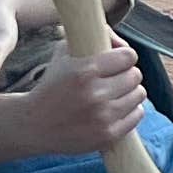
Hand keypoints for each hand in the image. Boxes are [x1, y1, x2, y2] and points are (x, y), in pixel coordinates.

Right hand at [1, 48, 148, 163]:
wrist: (33, 125)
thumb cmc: (51, 85)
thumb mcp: (63, 54)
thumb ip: (91, 36)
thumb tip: (120, 40)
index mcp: (84, 71)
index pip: (128, 56)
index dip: (125, 56)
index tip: (119, 60)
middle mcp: (95, 94)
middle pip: (135, 75)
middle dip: (127, 74)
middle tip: (116, 78)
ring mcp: (103, 117)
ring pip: (139, 94)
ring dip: (130, 92)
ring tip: (115, 93)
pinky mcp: (107, 135)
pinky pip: (137, 115)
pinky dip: (130, 110)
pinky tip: (116, 108)